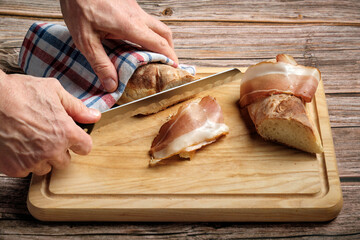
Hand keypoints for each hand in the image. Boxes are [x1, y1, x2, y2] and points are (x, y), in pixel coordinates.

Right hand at [0, 70, 100, 176]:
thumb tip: (94, 116)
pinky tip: (17, 145)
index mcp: (66, 132)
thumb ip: (77, 107)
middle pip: (65, 161)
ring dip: (41, 157)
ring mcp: (33, 161)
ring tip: (30, 139)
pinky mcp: (14, 168)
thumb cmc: (19, 92)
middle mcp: (52, 150)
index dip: (80, 141)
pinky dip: (23, 162)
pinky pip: (25, 171)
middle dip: (59, 150)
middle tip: (46, 135)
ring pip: (45, 167)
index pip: (86, 148)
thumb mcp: (54, 91)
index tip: (74, 138)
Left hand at [60, 0, 178, 91]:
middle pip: (164, 33)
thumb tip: (112, 84)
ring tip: (154, 54)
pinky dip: (149, 32)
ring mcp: (134, 8)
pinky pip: (145, 20)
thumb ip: (100, 63)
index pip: (159, 43)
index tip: (175, 68)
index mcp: (130, 25)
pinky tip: (137, 40)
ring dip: (160, 40)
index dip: (170, 57)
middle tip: (167, 63)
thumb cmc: (79, 6)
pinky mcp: (128, 4)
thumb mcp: (85, 39)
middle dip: (170, 49)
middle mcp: (137, 15)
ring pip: (156, 25)